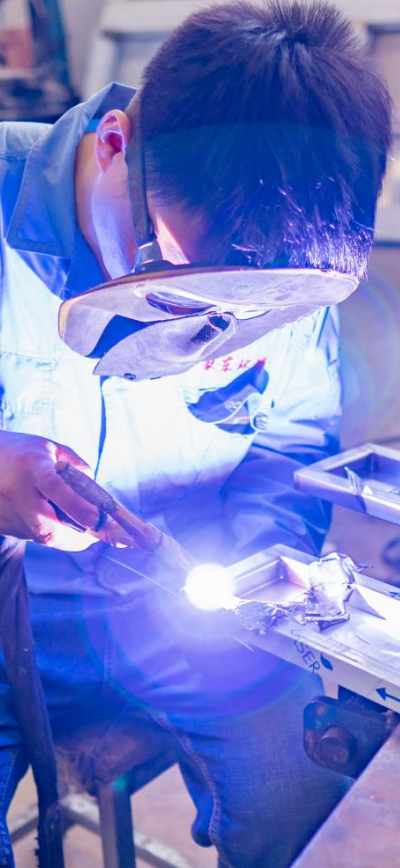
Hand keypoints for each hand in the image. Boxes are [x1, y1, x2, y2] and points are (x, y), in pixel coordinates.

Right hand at [0, 431, 122, 550]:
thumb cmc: (25, 453)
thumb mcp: (53, 449)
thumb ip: (79, 470)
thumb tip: (97, 499)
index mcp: (33, 467)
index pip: (54, 488)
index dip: (76, 506)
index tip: (96, 519)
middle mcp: (17, 492)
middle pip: (47, 528)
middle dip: (76, 537)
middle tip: (93, 530)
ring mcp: (8, 513)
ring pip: (42, 537)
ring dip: (64, 534)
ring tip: (68, 516)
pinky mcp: (3, 526)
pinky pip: (32, 536)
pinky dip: (47, 531)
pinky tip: (45, 514)